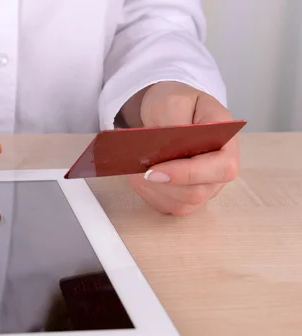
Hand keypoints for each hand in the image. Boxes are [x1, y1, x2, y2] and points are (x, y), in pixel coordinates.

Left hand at [120, 81, 238, 215]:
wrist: (166, 112)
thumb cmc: (176, 104)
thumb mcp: (174, 101)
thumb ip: (174, 123)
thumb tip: (170, 149)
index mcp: (227, 141)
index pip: (221, 168)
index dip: (187, 173)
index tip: (154, 170)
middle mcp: (221, 169)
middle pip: (197, 192)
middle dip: (162, 184)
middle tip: (137, 169)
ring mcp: (205, 186)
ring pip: (181, 205)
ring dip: (152, 190)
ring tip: (135, 171)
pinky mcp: (186, 197)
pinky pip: (168, 207)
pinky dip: (149, 195)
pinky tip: (138, 179)